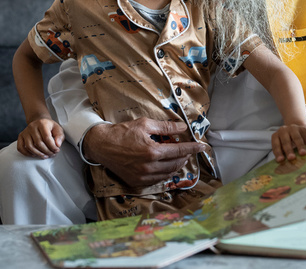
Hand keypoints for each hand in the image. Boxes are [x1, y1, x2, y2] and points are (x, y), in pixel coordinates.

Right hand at [17, 117, 64, 158]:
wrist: (39, 122)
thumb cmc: (49, 127)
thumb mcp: (57, 129)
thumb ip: (59, 136)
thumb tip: (58, 145)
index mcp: (42, 123)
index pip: (46, 137)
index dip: (52, 146)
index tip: (57, 150)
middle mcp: (32, 127)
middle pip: (38, 143)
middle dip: (46, 151)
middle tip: (52, 154)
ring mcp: (25, 132)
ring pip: (29, 146)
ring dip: (38, 154)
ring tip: (45, 156)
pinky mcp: (20, 136)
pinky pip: (20, 148)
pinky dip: (27, 153)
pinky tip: (35, 155)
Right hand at [83, 117, 207, 186]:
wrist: (102, 145)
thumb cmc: (122, 132)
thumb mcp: (145, 124)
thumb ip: (166, 127)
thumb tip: (183, 127)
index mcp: (152, 152)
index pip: (179, 151)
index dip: (193, 148)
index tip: (203, 147)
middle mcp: (149, 167)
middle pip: (175, 164)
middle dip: (185, 156)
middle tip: (189, 150)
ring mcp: (143, 176)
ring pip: (168, 174)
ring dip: (176, 165)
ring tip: (180, 157)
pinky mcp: (137, 182)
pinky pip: (157, 180)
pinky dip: (165, 173)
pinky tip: (166, 165)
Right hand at [271, 123, 305, 162]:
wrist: (295, 129)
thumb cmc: (302, 135)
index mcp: (294, 128)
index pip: (297, 138)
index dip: (300, 146)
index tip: (303, 154)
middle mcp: (284, 129)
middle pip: (286, 141)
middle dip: (288, 150)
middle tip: (291, 158)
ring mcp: (278, 133)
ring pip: (277, 144)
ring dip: (279, 153)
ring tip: (281, 160)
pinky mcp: (273, 138)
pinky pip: (273, 147)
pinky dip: (275, 154)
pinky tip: (278, 160)